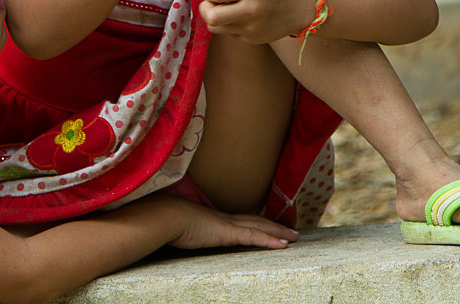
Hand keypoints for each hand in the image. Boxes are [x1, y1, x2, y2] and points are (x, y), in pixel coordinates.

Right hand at [167, 198, 297, 249]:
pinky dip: (270, 240)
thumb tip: (181, 232)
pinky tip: (284, 244)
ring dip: (279, 231)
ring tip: (294, 236)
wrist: (165, 215)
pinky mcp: (228, 233)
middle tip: (292, 230)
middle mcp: (225, 218)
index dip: (258, 221)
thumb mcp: (180, 226)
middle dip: (275, 225)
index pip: (243, 219)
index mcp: (216, 218)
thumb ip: (187, 230)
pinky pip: (254, 237)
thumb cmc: (168, 220)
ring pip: (260, 227)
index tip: (270, 223)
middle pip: (256, 220)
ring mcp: (228, 225)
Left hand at [199, 0, 313, 43]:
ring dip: (212, 17)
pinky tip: (236, 17)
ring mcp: (251, 27)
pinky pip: (227, 33)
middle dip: (203, 8)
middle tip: (210, 3)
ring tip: (221, 9)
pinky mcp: (251, 39)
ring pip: (214, 27)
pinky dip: (226, 24)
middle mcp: (251, 9)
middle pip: (211, 16)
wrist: (296, 10)